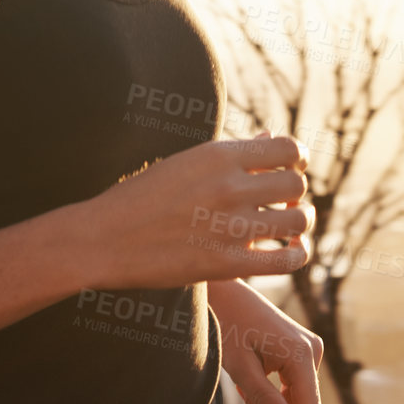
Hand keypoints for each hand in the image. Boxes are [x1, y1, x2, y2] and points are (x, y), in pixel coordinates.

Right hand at [83, 135, 312, 290]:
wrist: (104, 239)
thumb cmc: (141, 196)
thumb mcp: (185, 162)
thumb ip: (232, 152)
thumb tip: (271, 138)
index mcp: (219, 155)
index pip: (288, 148)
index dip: (297, 159)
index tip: (289, 168)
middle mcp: (230, 187)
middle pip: (296, 184)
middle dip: (295, 192)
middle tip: (283, 200)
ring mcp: (230, 227)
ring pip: (298, 221)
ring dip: (299, 222)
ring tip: (288, 224)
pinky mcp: (228, 265)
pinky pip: (287, 260)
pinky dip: (298, 255)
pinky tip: (291, 251)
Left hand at [208, 278, 323, 403]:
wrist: (223, 290)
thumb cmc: (226, 324)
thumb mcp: (240, 365)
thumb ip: (263, 398)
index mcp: (301, 354)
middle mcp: (312, 349)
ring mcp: (309, 347)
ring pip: (295, 398)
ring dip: (269, 401)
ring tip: (243, 380)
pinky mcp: (300, 348)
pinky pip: (292, 384)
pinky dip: (272, 389)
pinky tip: (251, 373)